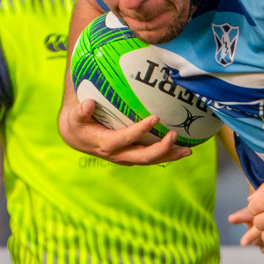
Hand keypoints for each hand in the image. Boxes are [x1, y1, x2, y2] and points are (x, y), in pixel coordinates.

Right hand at [62, 98, 189, 165]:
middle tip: (174, 136)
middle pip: (143, 156)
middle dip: (161, 148)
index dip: (140, 130)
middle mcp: (119, 155)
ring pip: (151, 160)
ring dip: (170, 156)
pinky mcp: (133, 157)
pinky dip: (168, 154)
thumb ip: (81, 111)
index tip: (155, 118)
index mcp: (106, 145)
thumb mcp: (75, 117)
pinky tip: (183, 149)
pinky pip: (153, 158)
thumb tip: (88, 103)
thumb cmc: (78, 124)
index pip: (126, 138)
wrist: (77, 138)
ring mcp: (127, 158)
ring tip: (188, 150)